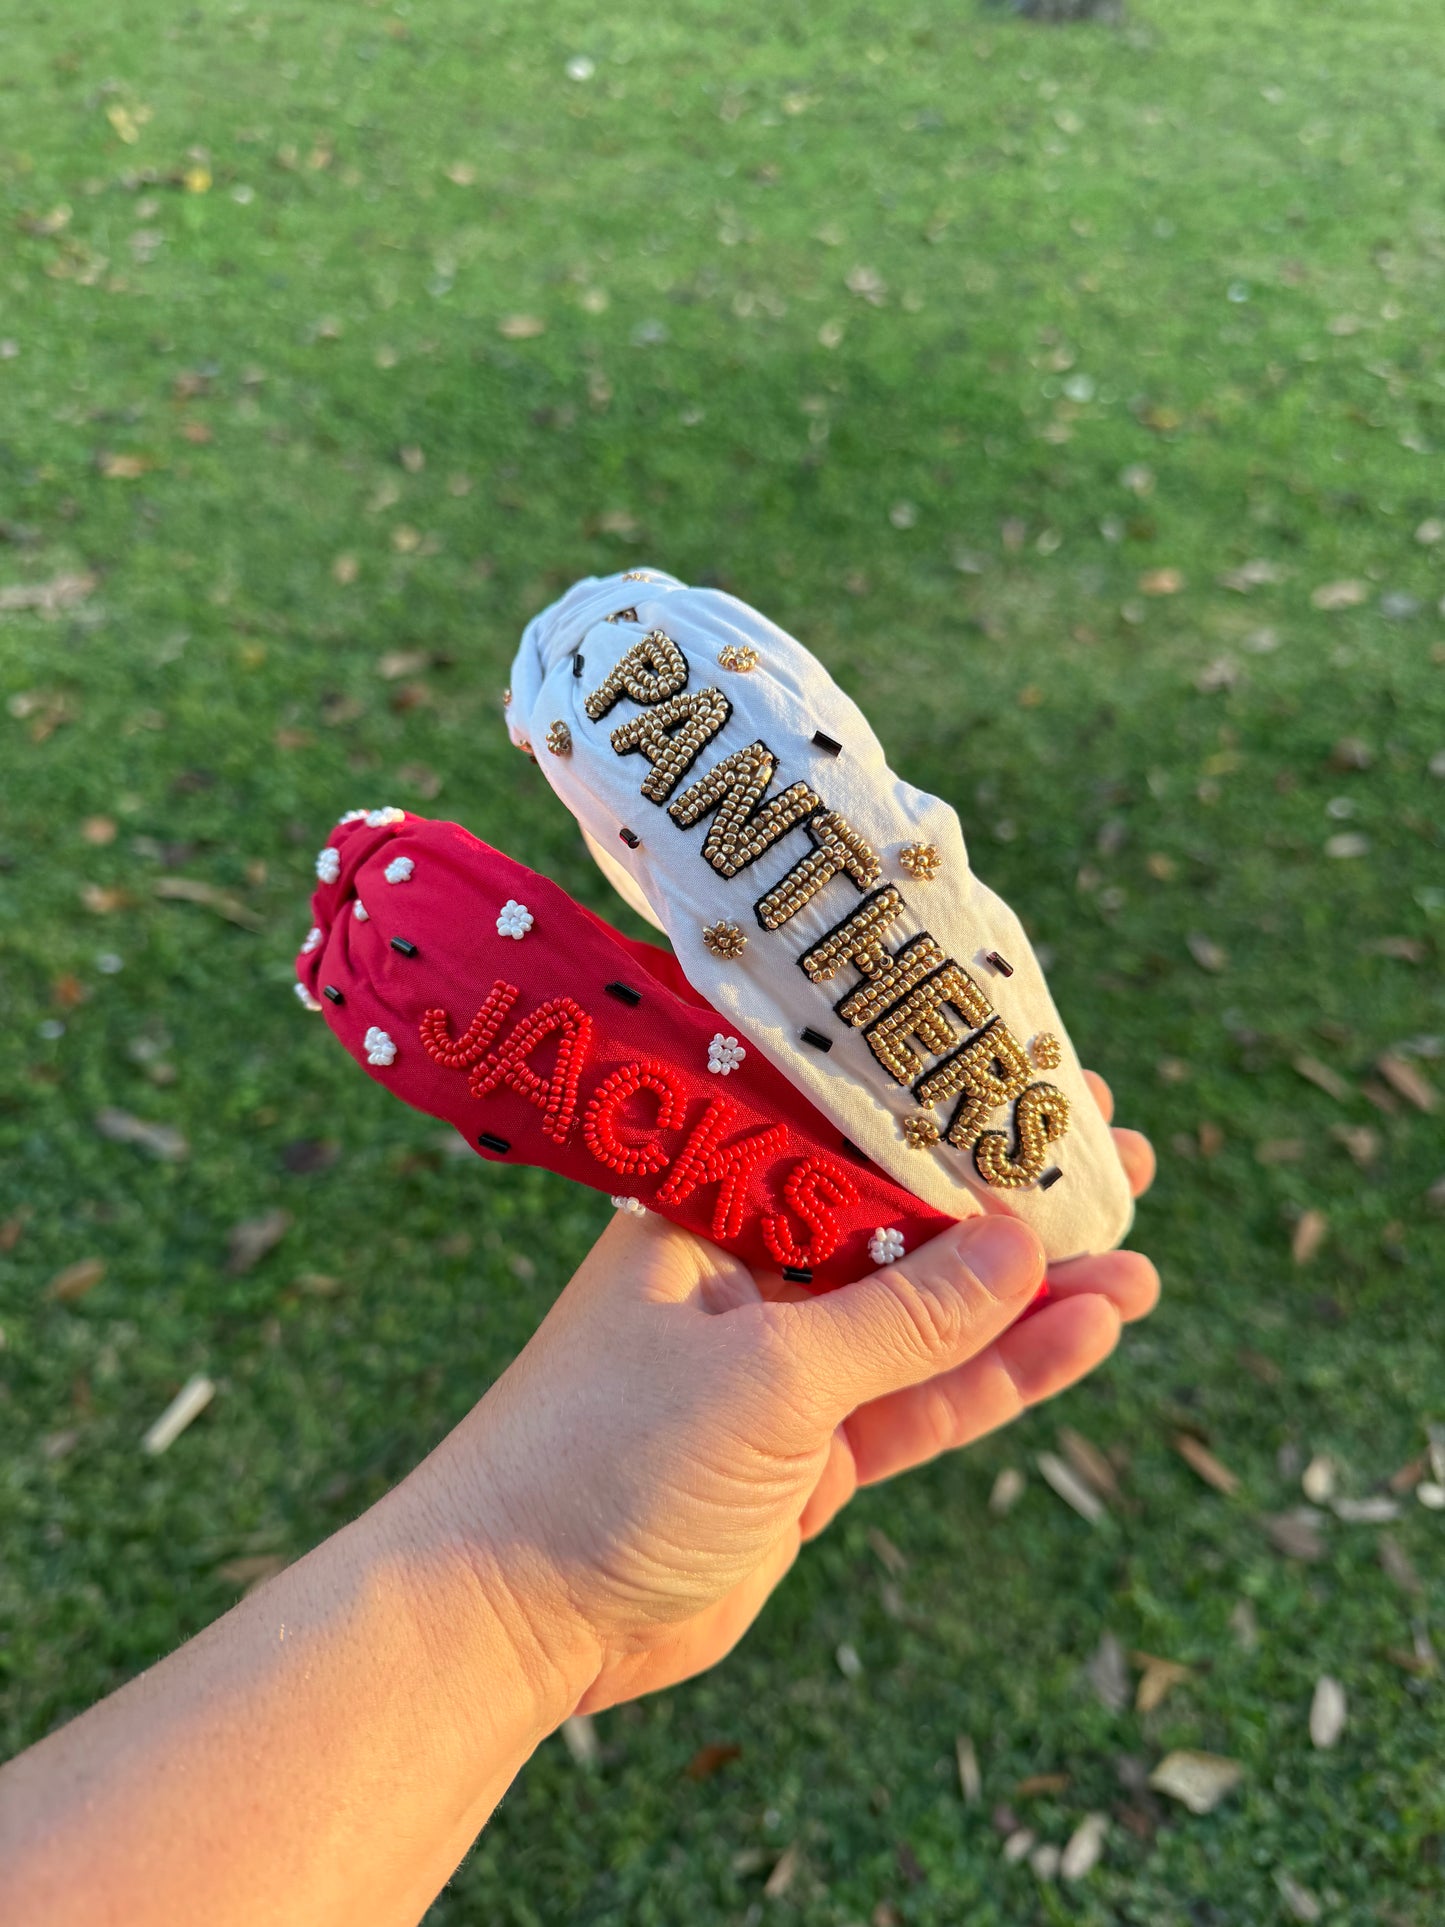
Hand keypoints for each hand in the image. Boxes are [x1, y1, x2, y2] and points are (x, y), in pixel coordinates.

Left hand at [413, 1075, 1154, 1715]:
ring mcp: (786, 1369)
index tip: (1040, 1084)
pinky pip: (922, 1403)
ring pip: (931, 1321)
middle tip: (1120, 1161)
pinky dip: (998, 1375)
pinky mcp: (810, 1455)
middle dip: (1012, 1203)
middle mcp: (751, 1273)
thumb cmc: (604, 1455)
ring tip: (1140, 1262)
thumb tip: (1024, 1240)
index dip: (949, 1115)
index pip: (849, 1139)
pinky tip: (1083, 1337)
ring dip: (1031, 1299)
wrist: (514, 1616)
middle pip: (907, 1226)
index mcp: (710, 1209)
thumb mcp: (767, 1372)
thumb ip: (903, 1314)